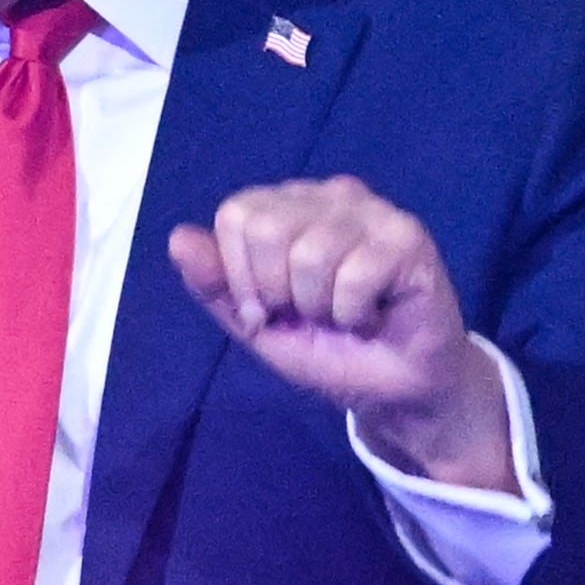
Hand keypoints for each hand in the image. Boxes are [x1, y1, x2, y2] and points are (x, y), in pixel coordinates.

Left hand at [162, 176, 513, 491]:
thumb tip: (178, 238)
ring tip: (345, 314)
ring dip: (321, 308)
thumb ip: (216, 285)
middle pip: (266, 228)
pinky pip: (354, 276)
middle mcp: (327, 195)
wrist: (393, 390)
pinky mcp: (407, 237)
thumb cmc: (329, 348)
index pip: (236, 215)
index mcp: (287, 205)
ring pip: (310, 254)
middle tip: (310, 313)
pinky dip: (355, 314)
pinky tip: (373, 315)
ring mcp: (370, 211)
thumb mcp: (257, 323)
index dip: (242, 278)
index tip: (269, 311)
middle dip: (278, 293)